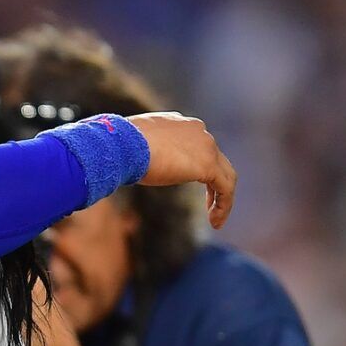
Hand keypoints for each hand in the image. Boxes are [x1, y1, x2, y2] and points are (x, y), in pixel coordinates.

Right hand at [126, 112, 236, 228]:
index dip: (194, 165)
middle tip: (208, 204)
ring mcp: (206, 146)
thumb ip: (142, 154)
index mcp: (180, 123)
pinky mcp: (208, 165)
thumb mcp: (134, 148)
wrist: (123, 144)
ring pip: (225, 175)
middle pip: (215, 158)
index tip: (186, 183)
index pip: (197, 144)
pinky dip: (223, 205)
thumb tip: (126, 165)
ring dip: (222, 199)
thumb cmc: (119, 147)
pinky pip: (225, 188)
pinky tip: (215, 222)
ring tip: (215, 220)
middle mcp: (198, 131)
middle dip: (213, 182)